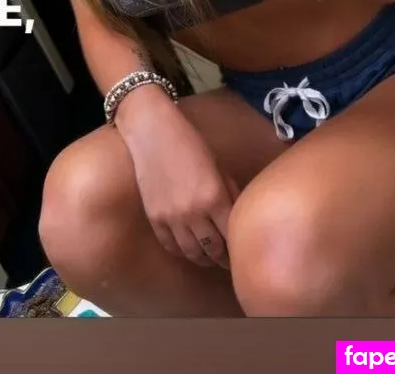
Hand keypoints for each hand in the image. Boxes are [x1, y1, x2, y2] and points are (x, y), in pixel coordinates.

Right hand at [123, 100, 238, 268]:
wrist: (152, 134)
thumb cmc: (190, 143)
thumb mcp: (217, 166)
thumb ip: (229, 192)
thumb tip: (238, 215)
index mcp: (214, 197)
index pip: (231, 235)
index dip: (238, 246)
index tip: (242, 250)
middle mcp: (194, 213)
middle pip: (213, 248)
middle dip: (223, 257)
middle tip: (229, 260)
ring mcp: (172, 218)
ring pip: (192, 252)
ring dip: (204, 258)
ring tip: (210, 258)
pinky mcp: (154, 218)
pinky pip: (170, 245)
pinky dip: (181, 251)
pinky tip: (189, 249)